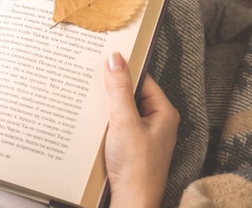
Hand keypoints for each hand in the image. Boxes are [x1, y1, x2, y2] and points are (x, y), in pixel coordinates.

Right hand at [104, 52, 178, 207]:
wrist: (131, 200)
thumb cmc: (136, 166)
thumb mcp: (125, 121)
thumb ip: (120, 89)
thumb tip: (116, 59)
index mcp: (163, 112)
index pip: (143, 79)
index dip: (124, 69)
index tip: (105, 59)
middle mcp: (156, 121)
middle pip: (131, 93)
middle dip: (112, 87)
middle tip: (92, 76)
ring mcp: (142, 134)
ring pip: (121, 109)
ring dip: (106, 105)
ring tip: (88, 97)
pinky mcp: (130, 145)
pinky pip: (116, 124)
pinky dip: (104, 120)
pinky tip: (90, 118)